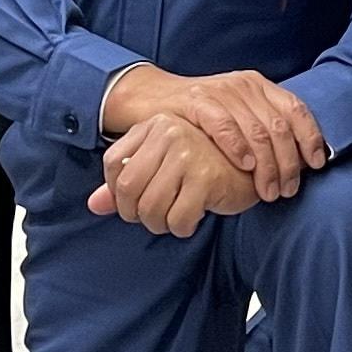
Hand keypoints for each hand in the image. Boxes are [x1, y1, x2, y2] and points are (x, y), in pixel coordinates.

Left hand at [88, 111, 257, 236]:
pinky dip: (182, 228)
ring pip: (150, 208)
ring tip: (174, 220)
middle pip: (126, 189)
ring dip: (160, 224)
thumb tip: (94, 205)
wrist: (258, 164)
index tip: (135, 203)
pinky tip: (194, 218)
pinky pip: (178, 218)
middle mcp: (168, 132)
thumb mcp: (163, 165)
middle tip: (155, 219)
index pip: (113, 164)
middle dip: (136, 214)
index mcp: (155, 124)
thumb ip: (127, 181)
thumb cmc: (208, 164)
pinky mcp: (206, 176)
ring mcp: (187, 152)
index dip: (117, 193)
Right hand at [101, 64, 325, 196]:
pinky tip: (245, 166)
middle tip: (286, 190)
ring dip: (267, 165)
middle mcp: (243, 85)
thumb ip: (265, 131)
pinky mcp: (196, 101)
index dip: (310, 138)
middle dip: (288, 163)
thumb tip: (304, 162)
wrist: (153, 98)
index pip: (295, 109)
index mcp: (259, 86)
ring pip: (257, 130)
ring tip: (268, 190)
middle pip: (278, 126)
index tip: (315, 165)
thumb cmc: (201, 118)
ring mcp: (220, 91)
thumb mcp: (238, 116)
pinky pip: (224, 125)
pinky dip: (238, 147)